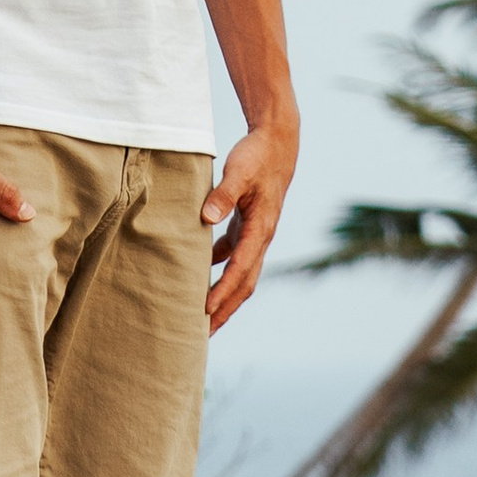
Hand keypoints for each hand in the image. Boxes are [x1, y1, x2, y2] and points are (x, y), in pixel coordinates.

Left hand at [201, 97, 298, 331]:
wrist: (277, 142)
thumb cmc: (256, 156)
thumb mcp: (238, 171)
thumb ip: (223, 195)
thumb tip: (205, 218)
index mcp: (261, 228)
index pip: (240, 269)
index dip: (223, 291)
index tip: (205, 311)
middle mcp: (261, 238)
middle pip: (244, 284)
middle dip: (225, 309)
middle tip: (202, 334)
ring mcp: (256, 234)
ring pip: (241, 274)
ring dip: (224, 296)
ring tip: (202, 317)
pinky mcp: (249, 226)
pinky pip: (234, 257)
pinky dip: (219, 270)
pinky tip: (198, 276)